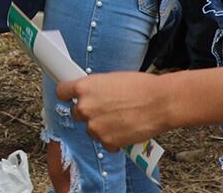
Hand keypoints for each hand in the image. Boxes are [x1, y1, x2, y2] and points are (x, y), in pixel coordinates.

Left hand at [59, 71, 175, 149]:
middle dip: (88, 113)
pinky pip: (105, 143)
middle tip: (105, 111)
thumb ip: (96, 89)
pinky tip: (126, 130)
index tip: (70, 97)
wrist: (161, 102)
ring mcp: (95, 126)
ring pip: (91, 130)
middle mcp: (85, 107)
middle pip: (76, 114)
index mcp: (84, 87)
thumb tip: (92, 95)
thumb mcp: (112, 79)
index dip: (67, 95)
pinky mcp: (107, 141)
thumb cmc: (141, 87)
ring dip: (102, 127)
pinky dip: (114, 140)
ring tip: (121, 120)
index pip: (62, 92)